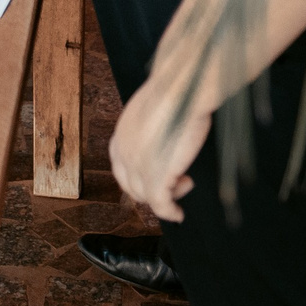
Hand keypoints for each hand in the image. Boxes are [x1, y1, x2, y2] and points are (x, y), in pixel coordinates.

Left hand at [109, 68, 209, 222]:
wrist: (182, 91)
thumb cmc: (175, 93)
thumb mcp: (153, 109)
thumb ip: (151, 125)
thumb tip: (165, 124)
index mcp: (121, 134)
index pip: (121, 167)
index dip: (138, 176)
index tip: (159, 176)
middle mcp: (123, 151)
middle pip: (130, 185)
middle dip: (152, 188)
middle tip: (177, 180)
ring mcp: (137, 166)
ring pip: (145, 196)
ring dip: (166, 195)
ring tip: (185, 182)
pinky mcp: (156, 176)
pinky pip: (160, 205)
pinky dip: (169, 212)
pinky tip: (178, 214)